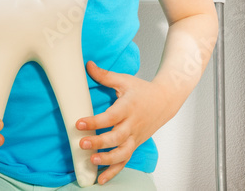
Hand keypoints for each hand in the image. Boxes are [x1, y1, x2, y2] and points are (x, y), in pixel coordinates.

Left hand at [76, 61, 174, 184]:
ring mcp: (135, 137)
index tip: (79, 123)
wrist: (165, 100)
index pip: (111, 116)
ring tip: (92, 160)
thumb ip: (105, 75)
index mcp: (129, 107)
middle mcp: (133, 124)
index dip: (95, 121)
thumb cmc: (142, 90)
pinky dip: (113, 171)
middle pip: (117, 137)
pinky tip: (100, 179)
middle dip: (99, 142)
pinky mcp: (135, 145)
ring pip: (123, 152)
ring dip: (108, 159)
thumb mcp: (124, 80)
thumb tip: (87, 65)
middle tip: (82, 143)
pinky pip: (125, 160)